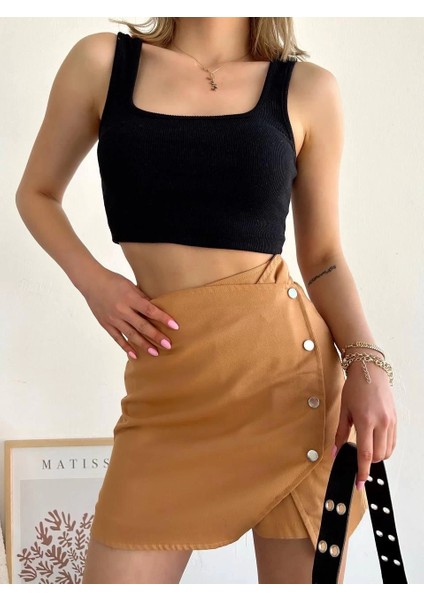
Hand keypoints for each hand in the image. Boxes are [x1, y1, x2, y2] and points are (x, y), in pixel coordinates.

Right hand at [81, 267, 179, 358]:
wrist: (91, 282)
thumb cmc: (114, 281)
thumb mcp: (130, 286)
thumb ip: (142, 298)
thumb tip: (157, 310)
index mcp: (130, 298)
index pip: (150, 310)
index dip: (163, 318)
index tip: (175, 326)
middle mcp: (122, 310)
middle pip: (142, 326)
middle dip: (156, 336)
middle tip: (168, 345)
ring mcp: (113, 319)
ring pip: (131, 335)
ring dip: (144, 345)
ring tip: (155, 353)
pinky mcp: (106, 324)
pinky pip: (117, 338)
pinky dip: (126, 347)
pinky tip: (135, 355)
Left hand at [333, 359, 396, 489]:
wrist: (370, 371)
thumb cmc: (354, 388)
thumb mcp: (343, 411)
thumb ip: (339, 434)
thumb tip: (334, 453)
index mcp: (365, 421)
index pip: (366, 454)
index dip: (362, 471)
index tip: (359, 483)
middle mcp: (381, 423)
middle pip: (379, 456)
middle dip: (368, 463)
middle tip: (358, 461)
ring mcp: (390, 421)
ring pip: (388, 451)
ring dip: (378, 456)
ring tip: (366, 449)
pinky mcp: (395, 420)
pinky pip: (393, 442)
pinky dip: (385, 447)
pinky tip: (375, 442)